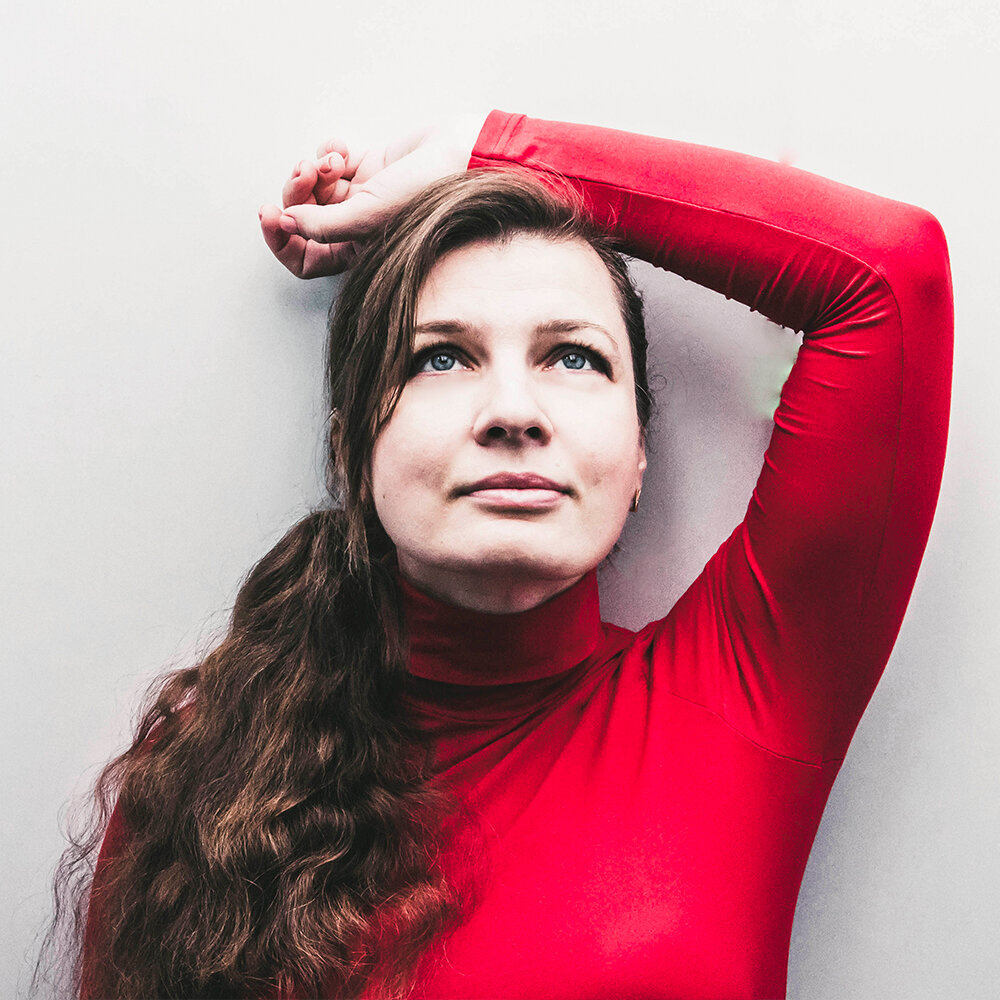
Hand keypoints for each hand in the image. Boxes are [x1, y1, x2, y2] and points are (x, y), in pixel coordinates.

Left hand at [259, 114, 487, 278]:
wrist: (464, 156)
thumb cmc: (431, 195)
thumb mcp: (370, 216)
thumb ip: (323, 225)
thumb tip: (285, 221)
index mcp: (357, 254)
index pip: (305, 259)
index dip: (281, 240)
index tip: (270, 213)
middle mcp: (356, 230)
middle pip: (301, 217)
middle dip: (296, 192)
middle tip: (306, 172)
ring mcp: (360, 197)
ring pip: (312, 187)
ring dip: (313, 169)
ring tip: (332, 160)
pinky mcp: (366, 167)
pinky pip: (329, 160)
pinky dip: (328, 151)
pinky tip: (343, 149)